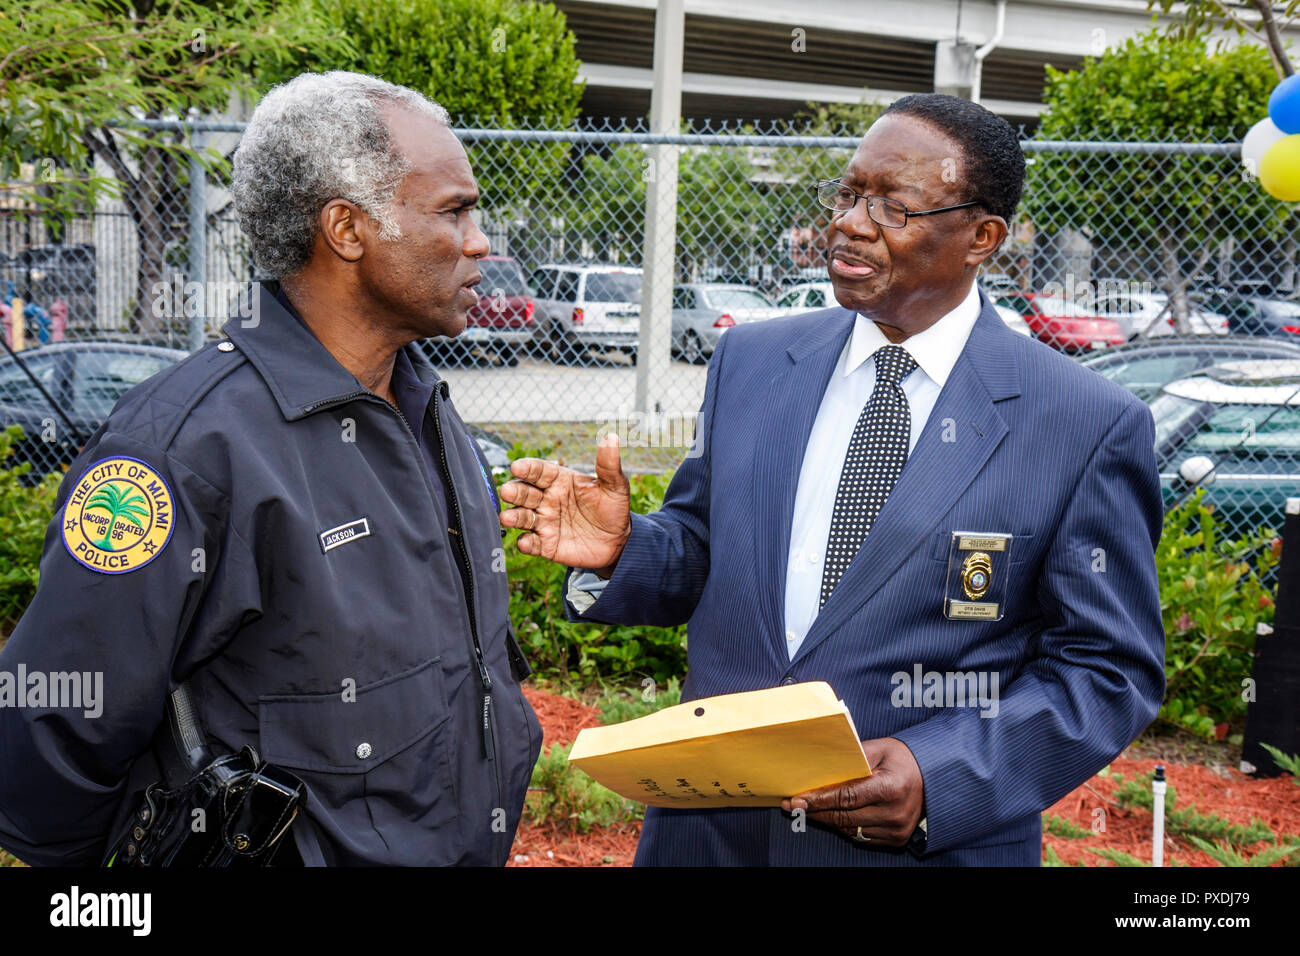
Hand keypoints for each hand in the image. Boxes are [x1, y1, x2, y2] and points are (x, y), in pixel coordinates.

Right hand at [499, 433, 631, 574]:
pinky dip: (525, 543)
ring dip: (513, 516)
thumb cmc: (613, 508)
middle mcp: (547, 499)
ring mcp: (544, 522)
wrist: (618, 541)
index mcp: (559, 481)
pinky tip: (526, 542)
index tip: (517, 467)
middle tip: (507, 492)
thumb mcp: (615, 486)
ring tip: (507, 517)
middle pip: (524, 492)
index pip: (539, 471)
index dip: (527, 468)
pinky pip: (531, 543)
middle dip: (514, 492)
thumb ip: (608, 465)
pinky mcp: (546, 544)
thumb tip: (612, 437)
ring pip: (522, 517)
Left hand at [781, 736, 923, 846]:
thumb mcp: (880, 748)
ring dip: (826, 820)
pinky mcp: (896, 840)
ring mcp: (896, 830)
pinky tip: (830, 815)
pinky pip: (860, 836)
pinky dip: (843, 826)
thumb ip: (852, 757)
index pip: (847, 797)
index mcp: (890, 787)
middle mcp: (894, 813)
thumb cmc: (904, 759)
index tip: (797, 799)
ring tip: (808, 808)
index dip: (819, 799)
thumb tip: (820, 766)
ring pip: (849, 829)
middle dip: (815, 810)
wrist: (934, 779)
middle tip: (792, 804)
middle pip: (843, 816)